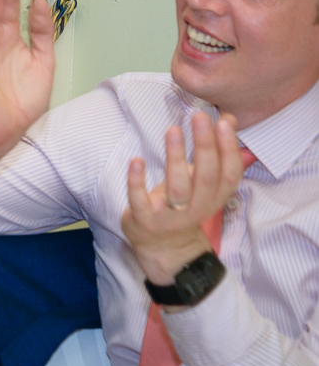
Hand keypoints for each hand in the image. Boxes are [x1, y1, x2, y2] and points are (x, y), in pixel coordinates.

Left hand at [121, 111, 244, 288]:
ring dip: (175, 157)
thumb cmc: (184, 205)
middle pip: (205, 176)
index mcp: (214, 197)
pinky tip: (136, 160)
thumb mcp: (203, 183)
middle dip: (204, 146)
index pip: (229, 174)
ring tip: (173, 130)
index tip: (225, 122)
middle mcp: (197, 207)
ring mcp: (170, 215)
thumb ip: (215, 153)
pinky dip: (137, 181)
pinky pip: (140, 200)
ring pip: (177, 187)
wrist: (164, 248)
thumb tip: (228, 118)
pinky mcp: (144, 219)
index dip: (229, 150)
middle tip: (200, 117)